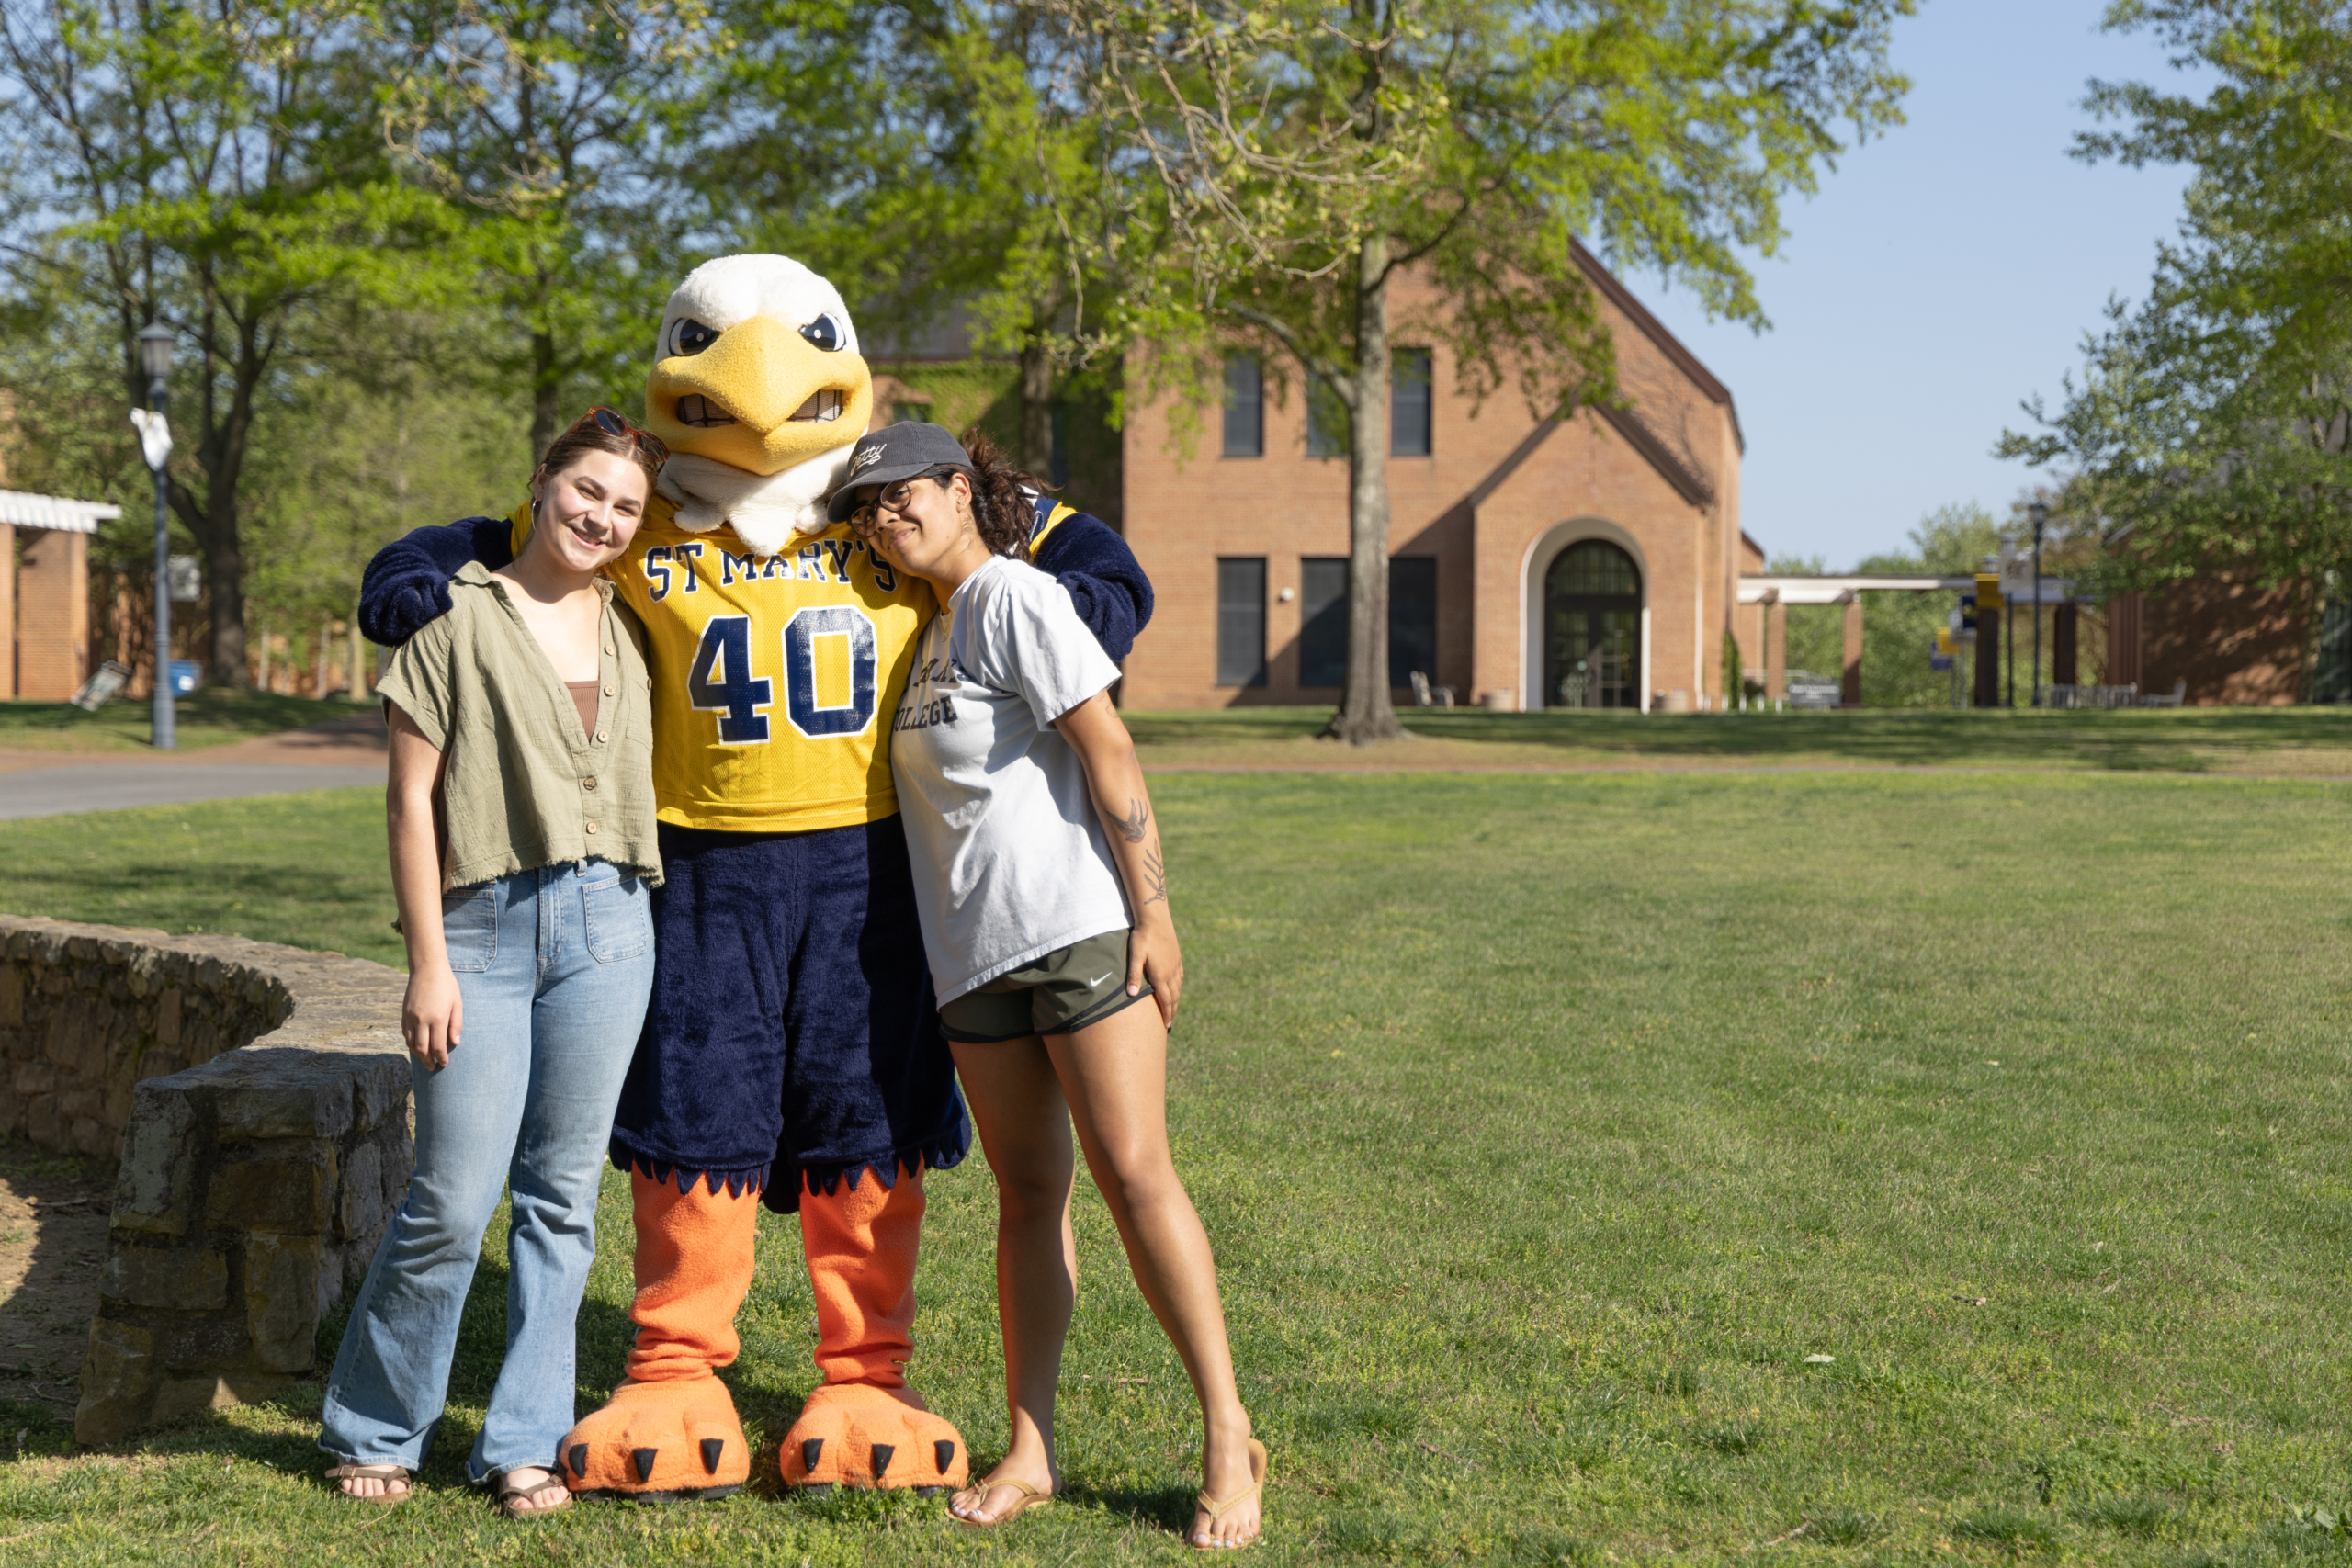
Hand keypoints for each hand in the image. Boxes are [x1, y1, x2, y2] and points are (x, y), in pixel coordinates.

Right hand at [403, 962, 462, 1071]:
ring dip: (417, 1055)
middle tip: (433, 1068)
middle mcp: (422, 1020)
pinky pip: (405, 1033)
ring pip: (410, 1043)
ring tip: (425, 1061)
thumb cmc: (447, 985)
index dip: (441, 1058)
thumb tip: (455, 1043)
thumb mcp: (457, 1003)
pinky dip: (410, 1043)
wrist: (427, 969)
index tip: (444, 1064)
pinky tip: (416, 1046)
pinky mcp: (404, 1013)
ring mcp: (410, 1017)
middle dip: (428, 1061)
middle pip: (422, 1049)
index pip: (438, 1046)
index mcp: (438, 1018)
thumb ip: (456, 1024)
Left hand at [1128, 915, 1182, 1029]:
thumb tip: (1131, 995)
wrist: (1156, 919)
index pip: (1166, 1000)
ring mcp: (1175, 965)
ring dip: (1176, 1000)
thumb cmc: (1143, 937)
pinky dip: (1178, 986)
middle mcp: (1171, 972)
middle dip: (1172, 1011)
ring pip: (1178, 987)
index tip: (1166, 1025)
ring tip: (1172, 1009)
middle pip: (1174, 997)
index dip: (1166, 1014)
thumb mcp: (1135, 956)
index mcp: (1161, 975)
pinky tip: (1176, 987)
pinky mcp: (1177, 957)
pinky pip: (1180, 977)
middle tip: (1169, 1023)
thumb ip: (1134, 975)